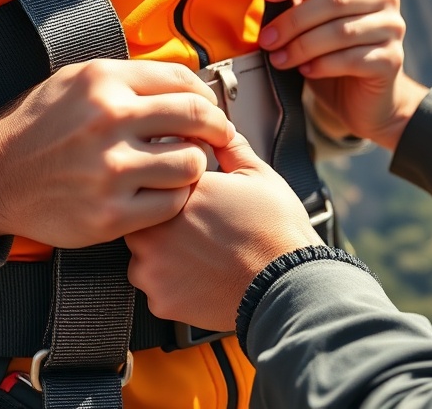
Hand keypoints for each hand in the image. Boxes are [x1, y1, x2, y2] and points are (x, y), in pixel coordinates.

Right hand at [0, 59, 234, 247]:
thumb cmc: (37, 129)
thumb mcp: (74, 82)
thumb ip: (126, 79)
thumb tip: (182, 82)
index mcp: (103, 82)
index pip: (182, 80)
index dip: (206, 94)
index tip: (210, 107)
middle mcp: (108, 121)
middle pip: (197, 118)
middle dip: (218, 127)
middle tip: (221, 136)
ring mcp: (110, 170)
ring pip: (191, 164)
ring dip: (196, 165)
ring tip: (184, 166)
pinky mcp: (110, 214)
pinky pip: (172, 204)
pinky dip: (175, 198)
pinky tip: (163, 192)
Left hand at [126, 133, 322, 331]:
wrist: (288, 287)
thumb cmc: (277, 233)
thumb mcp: (259, 176)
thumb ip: (230, 149)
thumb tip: (219, 132)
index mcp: (179, 191)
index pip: (156, 178)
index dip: (176, 188)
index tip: (194, 198)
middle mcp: (157, 227)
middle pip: (143, 216)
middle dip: (165, 220)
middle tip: (198, 229)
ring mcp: (153, 266)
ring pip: (143, 254)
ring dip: (162, 253)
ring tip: (200, 255)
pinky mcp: (160, 299)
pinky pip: (154, 287)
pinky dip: (172, 284)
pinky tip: (200, 278)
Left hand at [259, 0, 415, 149]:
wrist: (361, 98)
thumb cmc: (331, 51)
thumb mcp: (313, 20)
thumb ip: (299, 0)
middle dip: (294, 20)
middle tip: (266, 38)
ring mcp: (392, 27)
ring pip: (342, 31)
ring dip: (303, 46)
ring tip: (278, 59)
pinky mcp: (392, 59)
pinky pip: (353, 59)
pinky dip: (323, 65)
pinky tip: (305, 70)